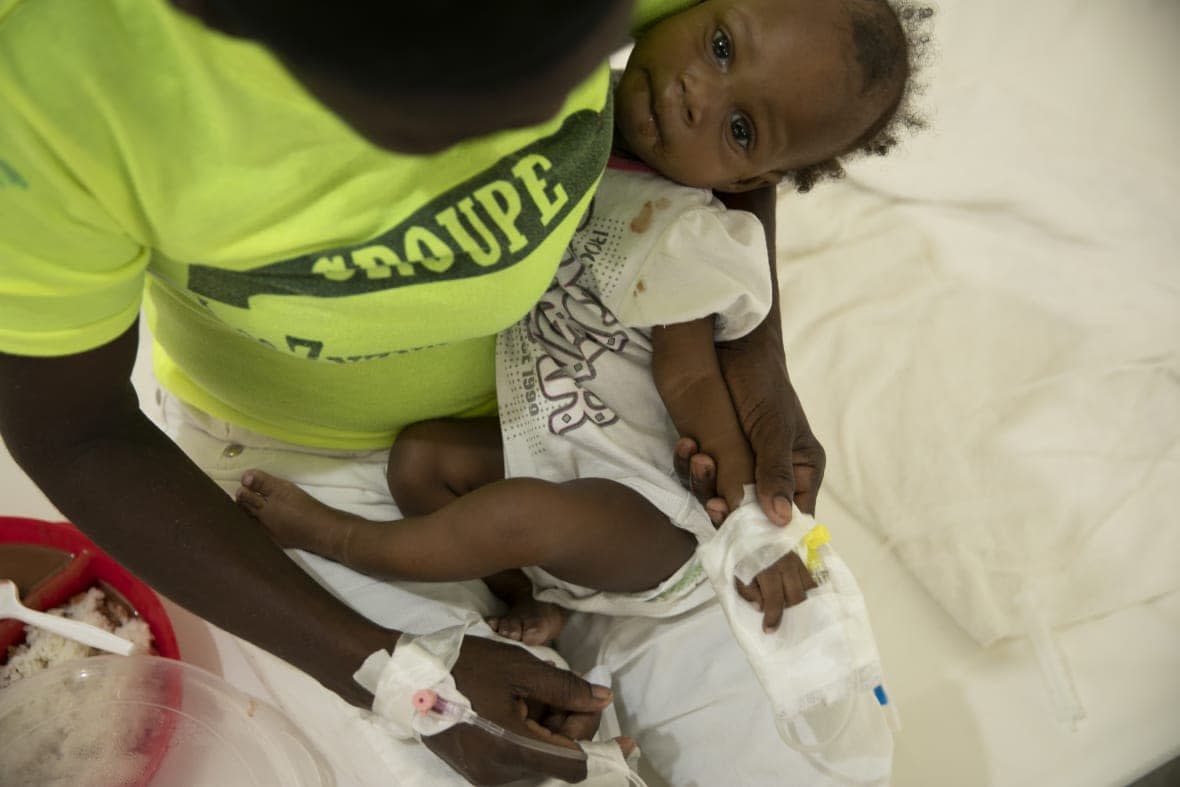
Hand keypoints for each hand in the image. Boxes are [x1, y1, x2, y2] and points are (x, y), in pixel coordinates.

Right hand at [423, 635, 632, 783]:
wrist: (408, 675)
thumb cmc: (465, 667)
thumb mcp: (521, 669)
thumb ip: (566, 689)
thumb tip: (602, 700)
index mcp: (514, 751)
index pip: (575, 765)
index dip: (603, 751)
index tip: (627, 741)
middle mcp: (501, 774)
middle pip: (558, 760)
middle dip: (572, 727)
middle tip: (571, 691)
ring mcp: (486, 773)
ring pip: (538, 757)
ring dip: (550, 728)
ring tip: (537, 692)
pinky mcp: (475, 767)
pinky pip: (517, 756)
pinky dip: (529, 733)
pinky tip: (522, 704)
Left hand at [673, 320, 825, 525]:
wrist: (731, 347)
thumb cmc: (763, 383)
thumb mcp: (774, 428)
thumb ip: (776, 472)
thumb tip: (780, 520)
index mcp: (801, 470)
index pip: (793, 518)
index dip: (771, 535)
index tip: (746, 540)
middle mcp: (772, 474)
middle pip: (752, 515)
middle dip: (729, 509)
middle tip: (713, 502)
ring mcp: (740, 466)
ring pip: (721, 496)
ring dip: (705, 482)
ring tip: (699, 455)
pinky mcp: (713, 455)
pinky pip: (699, 476)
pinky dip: (690, 466)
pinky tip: (686, 445)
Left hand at [735, 551, 816, 631]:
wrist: (748, 528)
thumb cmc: (741, 553)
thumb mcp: (736, 571)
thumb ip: (746, 590)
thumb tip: (760, 608)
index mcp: (766, 567)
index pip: (774, 598)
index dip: (773, 617)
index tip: (769, 630)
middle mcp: (785, 563)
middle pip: (796, 596)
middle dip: (790, 611)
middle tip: (780, 617)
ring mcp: (796, 559)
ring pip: (807, 587)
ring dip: (800, 600)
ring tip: (789, 606)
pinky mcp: (801, 557)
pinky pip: (809, 577)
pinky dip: (806, 589)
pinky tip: (801, 595)